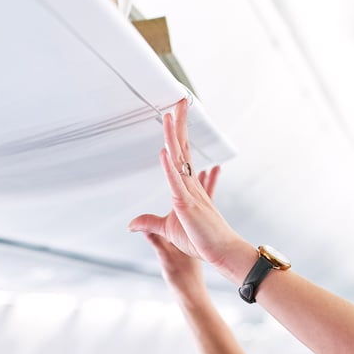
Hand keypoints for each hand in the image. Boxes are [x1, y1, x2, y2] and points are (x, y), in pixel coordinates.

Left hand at [129, 98, 237, 273]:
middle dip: (180, 123)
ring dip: (174, 135)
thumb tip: (131, 224)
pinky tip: (165, 151)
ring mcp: (190, 193)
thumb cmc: (201, 241)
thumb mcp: (167, 229)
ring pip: (180, 158)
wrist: (222, 253)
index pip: (181, 154)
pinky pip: (177, 182)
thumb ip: (149, 223)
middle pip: (183, 148)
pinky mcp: (188, 206)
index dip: (177, 133)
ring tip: (172, 113)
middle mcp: (190, 184)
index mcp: (187, 187)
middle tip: (180, 100)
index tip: (176, 115)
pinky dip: (170, 167)